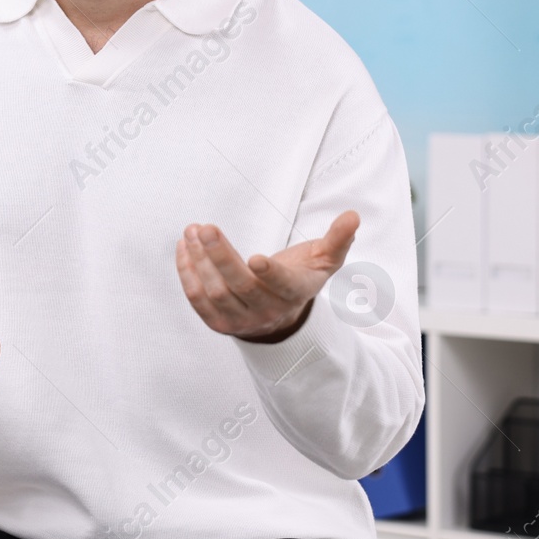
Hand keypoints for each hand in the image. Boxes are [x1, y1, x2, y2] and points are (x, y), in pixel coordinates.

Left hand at [175, 211, 360, 342]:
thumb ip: (338, 239)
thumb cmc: (299, 279)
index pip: (283, 286)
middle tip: (205, 228)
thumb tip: (353, 215)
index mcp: (295, 293)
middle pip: (240, 286)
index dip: (270, 274)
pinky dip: (187, 272)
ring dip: (200, 259)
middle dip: (220, 256)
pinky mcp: (217, 323)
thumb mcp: (324, 261)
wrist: (278, 319)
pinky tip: (184, 247)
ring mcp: (240, 319)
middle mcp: (267, 311)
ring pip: (215, 291)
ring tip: (193, 230)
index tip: (254, 258)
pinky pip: (197, 298)